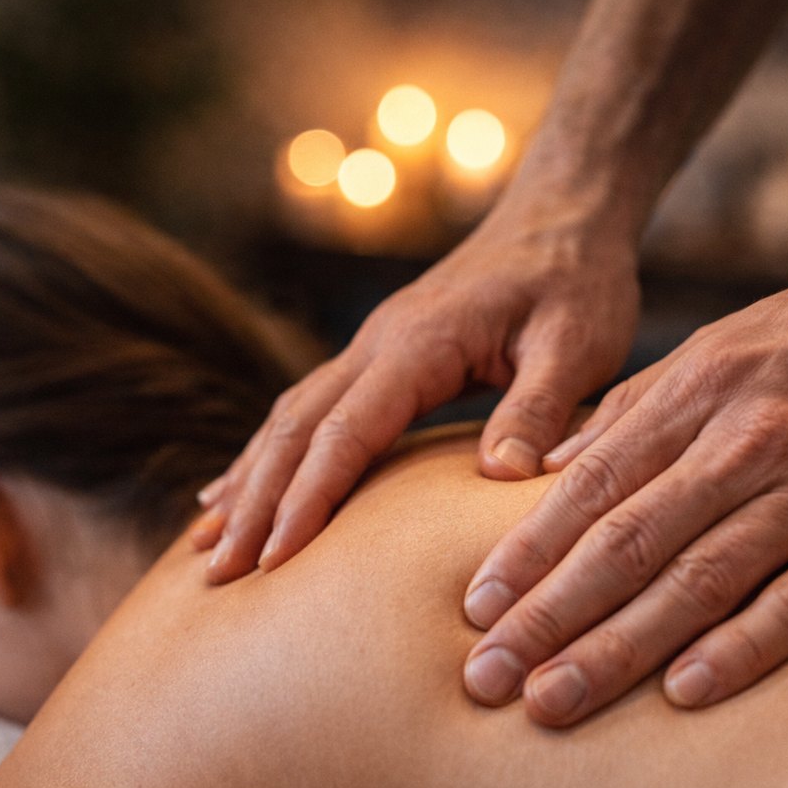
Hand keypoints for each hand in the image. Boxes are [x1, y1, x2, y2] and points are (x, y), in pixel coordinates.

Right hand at [193, 207, 639, 582]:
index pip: (346, 430)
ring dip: (249, 482)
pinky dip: (270, 454)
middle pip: (296, 427)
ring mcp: (375, 345)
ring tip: (209, 548)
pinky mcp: (384, 354)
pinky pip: (310, 407)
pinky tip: (239, 488)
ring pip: (291, 417)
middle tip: (218, 574)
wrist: (565, 213)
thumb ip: (539, 408)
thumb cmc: (578, 280)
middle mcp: (380, 341)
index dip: (308, 498)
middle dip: (255, 503)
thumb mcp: (577, 344)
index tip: (277, 560)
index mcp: (421, 343)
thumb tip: (499, 476)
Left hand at [461, 242, 787, 724]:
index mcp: (703, 389)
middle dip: (547, 617)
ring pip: (697, 582)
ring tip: (553, 704)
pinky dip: (744, 649)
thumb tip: (553, 463)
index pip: (593, 487)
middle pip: (626, 544)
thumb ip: (641, 404)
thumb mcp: (733, 337)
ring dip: (617, 649)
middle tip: (485, 680)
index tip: (475, 610)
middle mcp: (747, 441)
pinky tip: (686, 695)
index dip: (529, 553)